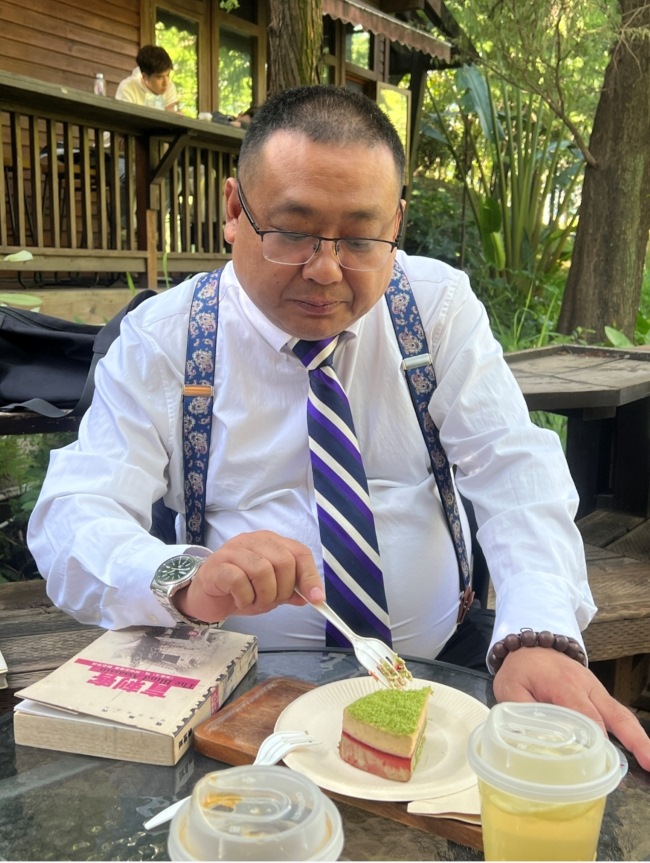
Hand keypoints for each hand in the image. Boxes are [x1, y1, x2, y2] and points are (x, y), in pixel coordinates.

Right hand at [174, 530, 324, 622]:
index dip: (310, 576)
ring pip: (262, 570)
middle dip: (283, 590)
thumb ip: (291, 591)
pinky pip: (239, 581)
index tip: (316, 599)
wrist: (206, 596)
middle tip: (271, 602)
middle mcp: (253, 541)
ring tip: (254, 602)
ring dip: (263, 595)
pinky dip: (244, 598)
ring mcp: (234, 550)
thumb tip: (314, 596)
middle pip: (283, 561)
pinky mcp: (217, 566)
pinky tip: (239, 600)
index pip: (299, 552)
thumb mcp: (271, 591)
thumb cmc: (240, 590)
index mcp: (271, 542)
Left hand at [493, 646, 649, 770]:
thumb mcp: (509, 687)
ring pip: (621, 715)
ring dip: (638, 738)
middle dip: (633, 740)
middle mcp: (587, 687)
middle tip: (649, 763)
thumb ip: (519, 712)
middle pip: (614, 715)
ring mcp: (596, 690)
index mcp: (564, 684)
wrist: (531, 644)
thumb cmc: (521, 668)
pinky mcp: (598, 696)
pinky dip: (629, 732)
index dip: (595, 738)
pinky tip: (639, 753)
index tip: (601, 760)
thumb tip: (527, 740)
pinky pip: (616, 713)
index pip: (585, 714)